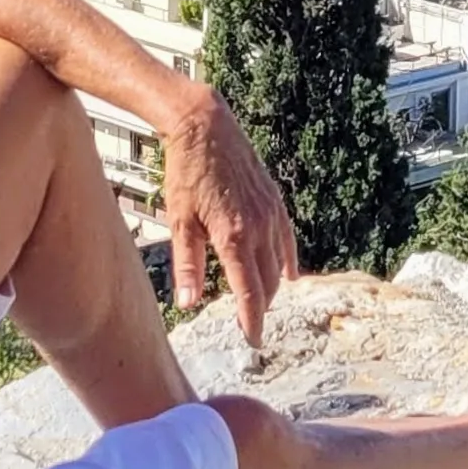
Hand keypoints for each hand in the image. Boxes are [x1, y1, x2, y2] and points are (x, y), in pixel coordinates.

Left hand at [156, 84, 296, 350]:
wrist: (205, 126)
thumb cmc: (186, 172)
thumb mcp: (179, 220)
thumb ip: (187, 264)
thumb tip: (188, 303)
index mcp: (233, 237)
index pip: (249, 292)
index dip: (252, 321)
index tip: (253, 342)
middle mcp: (259, 227)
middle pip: (266, 283)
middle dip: (259, 307)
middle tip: (249, 326)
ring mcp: (270, 213)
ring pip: (278, 264)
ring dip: (270, 287)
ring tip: (259, 304)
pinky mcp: (274, 200)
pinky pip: (287, 240)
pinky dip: (287, 261)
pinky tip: (288, 276)